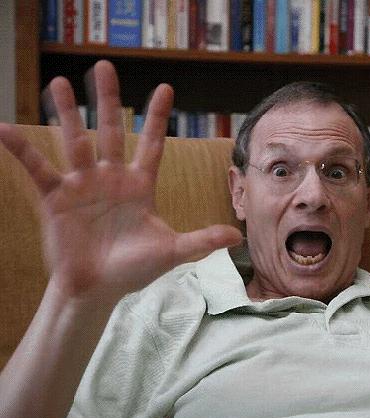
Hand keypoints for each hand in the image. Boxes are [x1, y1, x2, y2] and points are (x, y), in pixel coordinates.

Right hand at [0, 61, 241, 302]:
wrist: (97, 289)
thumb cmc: (133, 269)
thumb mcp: (171, 252)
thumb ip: (200, 241)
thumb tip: (236, 238)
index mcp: (140, 185)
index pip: (152, 144)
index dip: (157, 117)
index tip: (165, 87)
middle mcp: (111, 178)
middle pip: (112, 131)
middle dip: (109, 100)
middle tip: (104, 66)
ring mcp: (82, 185)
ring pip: (75, 140)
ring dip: (68, 113)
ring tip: (61, 82)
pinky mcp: (56, 197)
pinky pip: (37, 168)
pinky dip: (21, 149)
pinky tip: (4, 127)